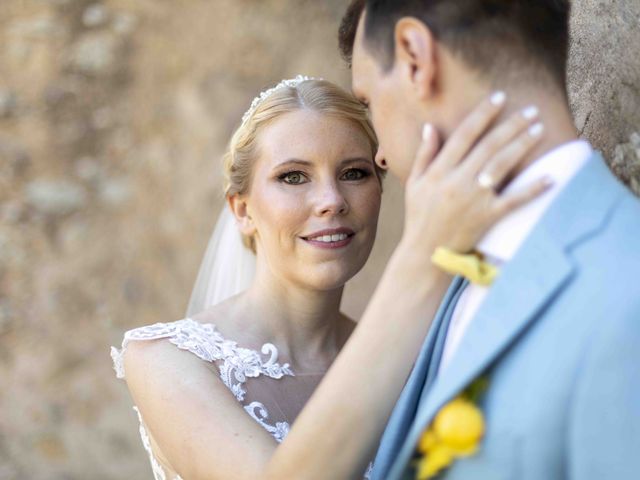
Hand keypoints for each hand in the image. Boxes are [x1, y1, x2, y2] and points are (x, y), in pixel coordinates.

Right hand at [401, 92, 549, 257]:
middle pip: (488, 146)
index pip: (463, 135)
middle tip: (530, 109)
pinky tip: (551, 176)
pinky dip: (533, 189)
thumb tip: (430, 126)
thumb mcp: (414, 184)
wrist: (425, 252)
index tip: (499, 97)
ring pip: (502, 165)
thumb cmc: (418, 216)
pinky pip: (514, 200)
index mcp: (438, 171)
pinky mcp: (487, 217)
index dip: (482, 114)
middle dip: (511, 124)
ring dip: (522, 144)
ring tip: (538, 128)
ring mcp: (474, 199)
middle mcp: (457, 181)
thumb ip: (424, 155)